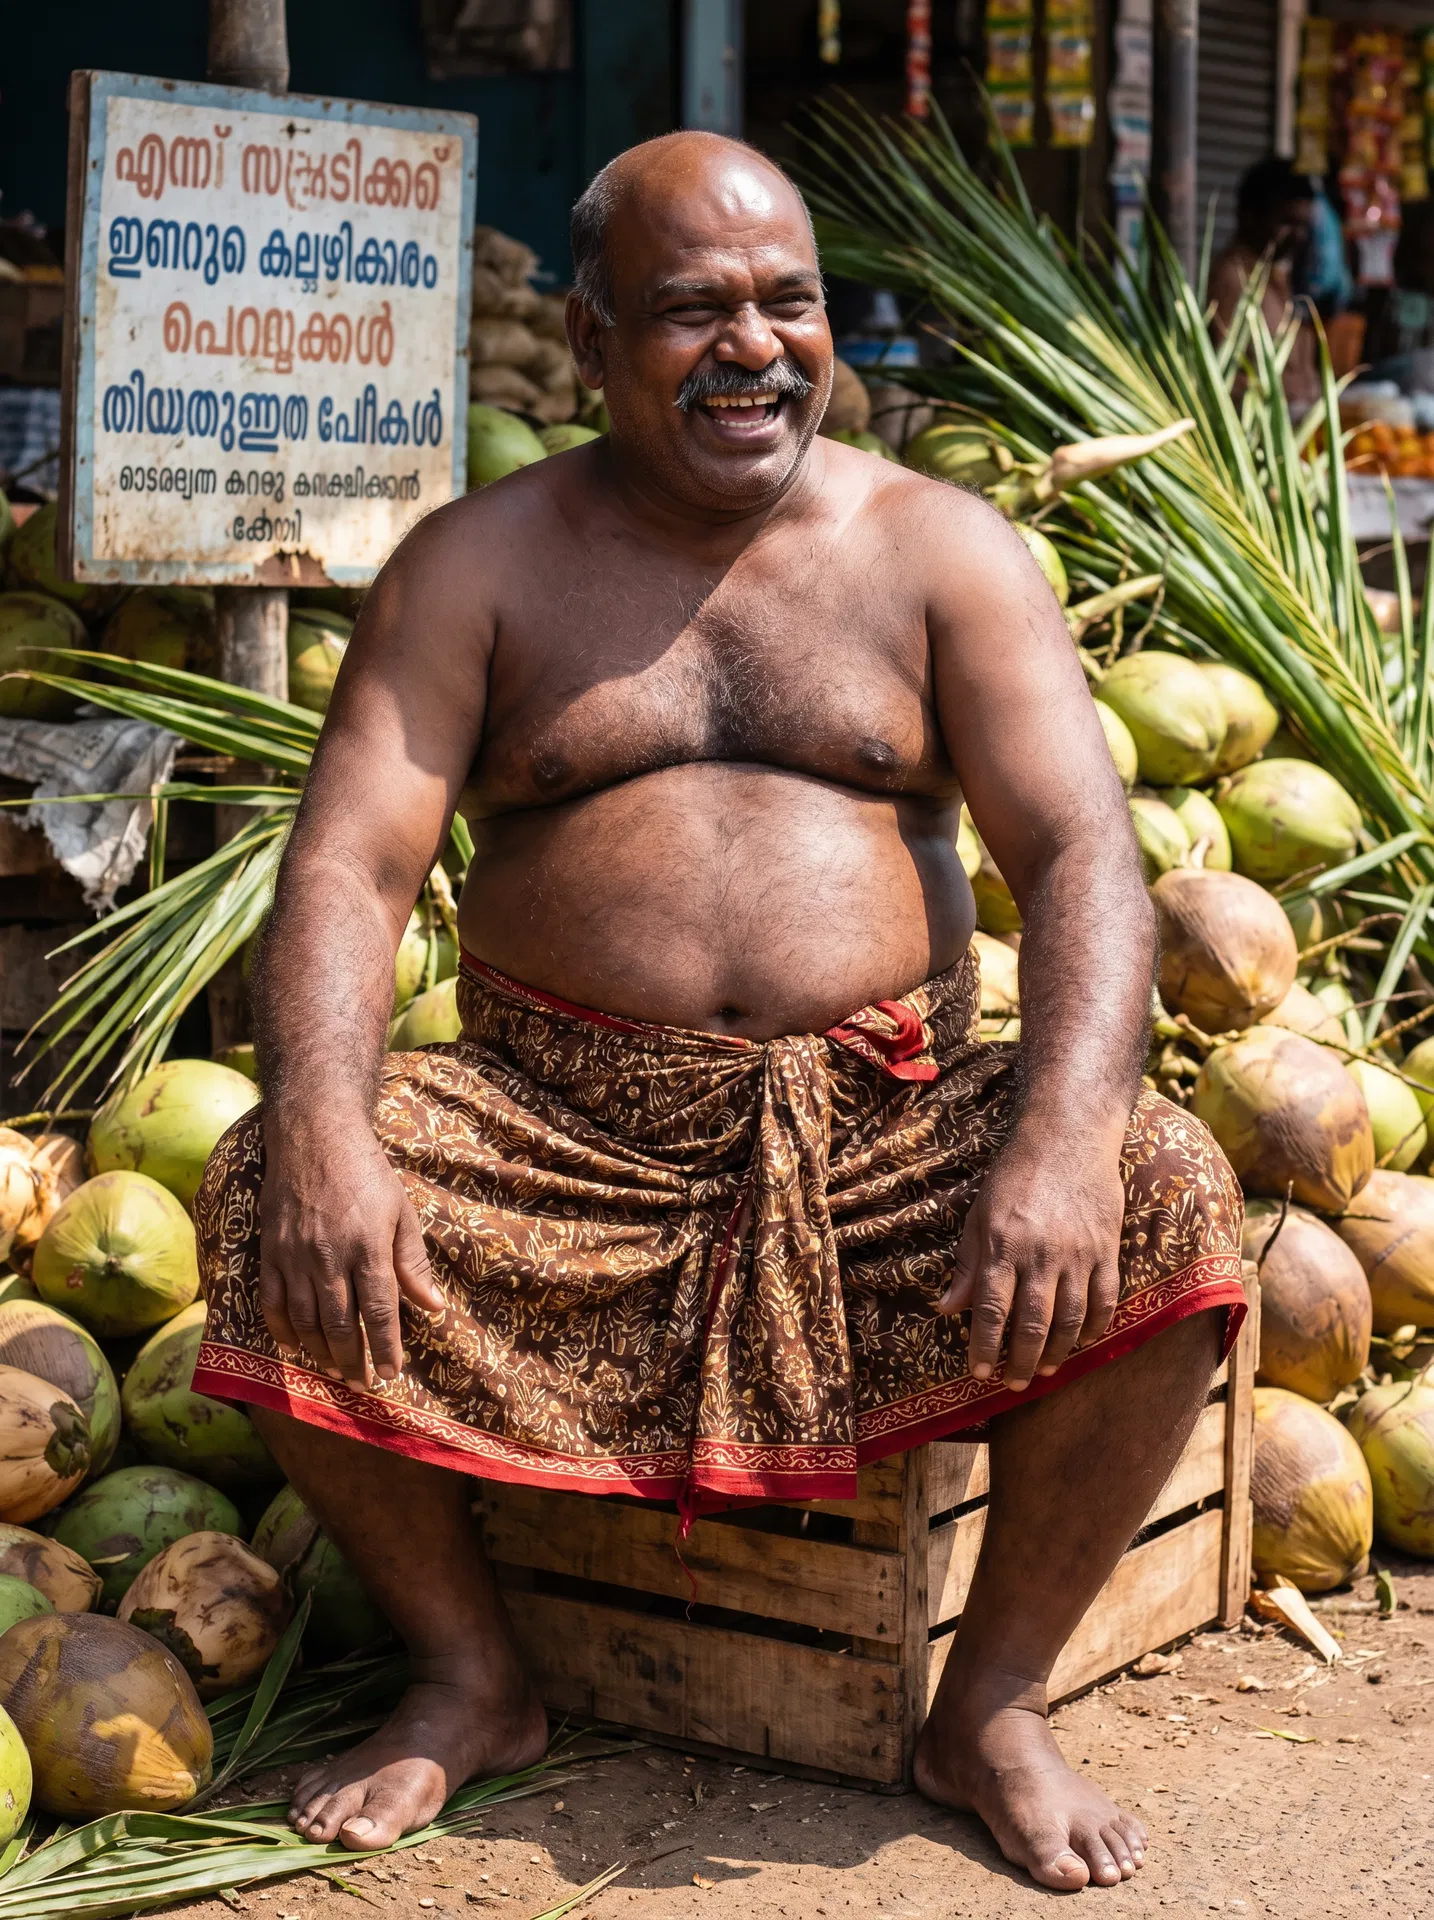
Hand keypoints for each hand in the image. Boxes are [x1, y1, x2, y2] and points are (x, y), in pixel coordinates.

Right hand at [259, 1123, 443, 1389]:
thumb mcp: (402, 1212)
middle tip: (363, 1384)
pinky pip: (271, 1301)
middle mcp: (329, 1256)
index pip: (380, 1311)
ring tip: (335, 1371)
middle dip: (354, 1360)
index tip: (391, 1374)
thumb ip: (413, 1263)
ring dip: (321, 1352)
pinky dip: (282, 1330)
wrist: (314, 1135)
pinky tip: (295, 1347)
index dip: (386, 1348)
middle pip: (341, 1323)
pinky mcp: (269, 1250)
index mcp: (368, 1246)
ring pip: (305, 1319)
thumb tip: (434, 1307)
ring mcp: (295, 1255)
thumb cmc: (366, 1172)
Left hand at [938, 1126, 1125, 1392]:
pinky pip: (1105, 1300)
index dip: (986, 1347)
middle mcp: (1041, 1255)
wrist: (1068, 1138)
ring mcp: (1078, 1254)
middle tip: (1014, 1385)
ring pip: (1071, 1319)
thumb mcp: (979, 1215)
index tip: (980, 1373)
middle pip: (1033, 1323)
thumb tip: (946, 1309)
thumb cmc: (1014, 1176)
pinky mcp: (1106, 1250)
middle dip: (1022, 1361)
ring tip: (1046, 1371)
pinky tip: (1082, 1342)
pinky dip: (1095, 1328)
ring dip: (1058, 1352)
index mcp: (1003, 1246)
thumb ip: (968, 1265)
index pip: (992, 1310)